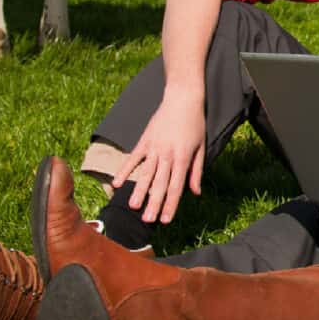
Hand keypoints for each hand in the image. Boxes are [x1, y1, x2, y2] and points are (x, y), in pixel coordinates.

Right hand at [111, 90, 205, 224]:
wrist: (183, 98)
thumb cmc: (195, 123)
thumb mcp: (201, 147)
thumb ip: (197, 171)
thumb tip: (195, 193)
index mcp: (183, 158)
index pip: (176, 186)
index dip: (170, 204)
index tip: (165, 220)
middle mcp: (167, 155)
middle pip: (160, 183)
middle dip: (154, 203)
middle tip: (147, 221)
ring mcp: (154, 147)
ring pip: (145, 173)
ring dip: (139, 191)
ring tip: (133, 207)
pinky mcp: (144, 140)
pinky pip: (133, 158)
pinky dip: (124, 170)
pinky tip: (116, 183)